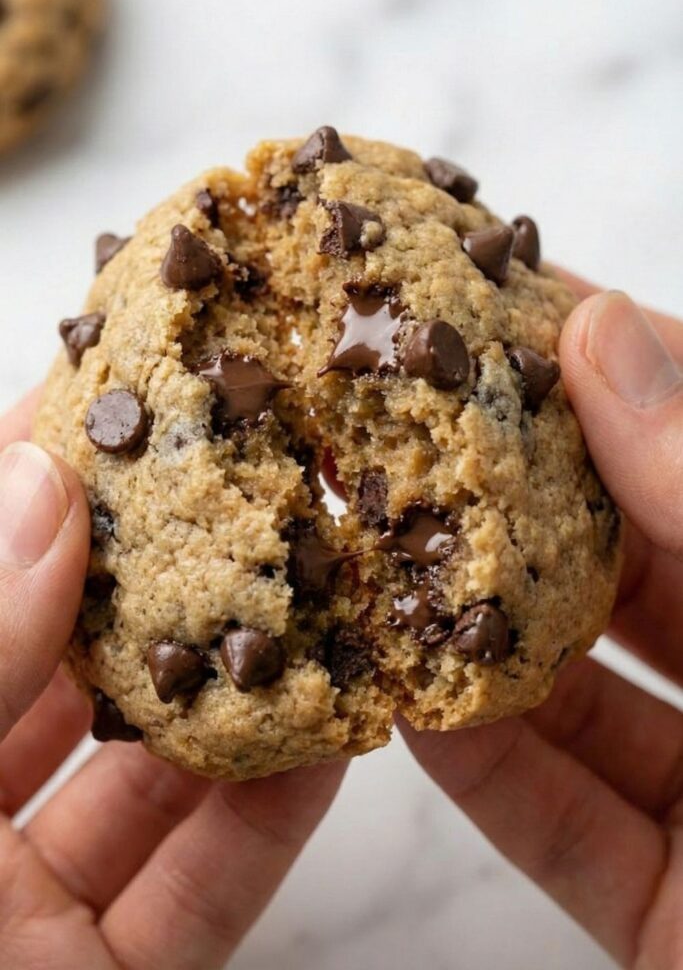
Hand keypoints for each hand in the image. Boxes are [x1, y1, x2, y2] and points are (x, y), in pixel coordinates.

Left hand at [0, 392, 344, 969]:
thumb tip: (39, 486)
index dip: (24, 482)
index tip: (108, 393)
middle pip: (61, 665)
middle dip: (158, 576)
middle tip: (244, 486)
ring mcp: (22, 909)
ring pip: (146, 773)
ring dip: (239, 692)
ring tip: (321, 596)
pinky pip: (200, 883)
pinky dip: (268, 813)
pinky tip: (335, 737)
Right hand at [401, 280, 682, 967]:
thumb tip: (603, 337)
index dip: (620, 369)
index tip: (509, 305)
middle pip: (635, 568)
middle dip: (519, 504)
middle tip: (408, 435)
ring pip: (584, 697)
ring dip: (480, 644)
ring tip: (379, 566)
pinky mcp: (675, 911)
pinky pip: (566, 824)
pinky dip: (486, 774)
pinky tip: (407, 712)